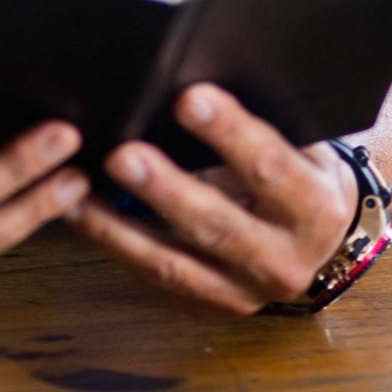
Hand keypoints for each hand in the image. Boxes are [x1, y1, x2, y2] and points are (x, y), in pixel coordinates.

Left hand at [65, 83, 350, 316]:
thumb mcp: (299, 145)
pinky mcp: (207, 307)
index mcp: (315, 210)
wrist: (312, 239)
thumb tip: (189, 84)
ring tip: (76, 193)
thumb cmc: (297, 172)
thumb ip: (257, 127)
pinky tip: (80, 214)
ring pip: (174, 265)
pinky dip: (113, 246)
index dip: (230, 134)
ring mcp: (243, 294)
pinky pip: (153, 279)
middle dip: (166, 190)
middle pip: (219, 226)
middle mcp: (284, 262)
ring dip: (119, 229)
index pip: (271, 169)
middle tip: (122, 154)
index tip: (188, 98)